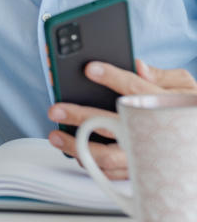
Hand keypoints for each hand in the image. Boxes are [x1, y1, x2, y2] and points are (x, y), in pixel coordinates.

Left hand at [47, 59, 196, 179]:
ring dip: (77, 146)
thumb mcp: (184, 87)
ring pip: (106, 157)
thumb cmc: (187, 108)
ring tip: (55, 136)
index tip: (90, 69)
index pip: (135, 89)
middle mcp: (150, 133)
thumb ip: (162, 76)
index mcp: (160, 106)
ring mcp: (143, 155)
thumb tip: (138, 65)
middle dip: (81, 118)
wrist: (196, 138)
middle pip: (112, 126)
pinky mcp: (138, 170)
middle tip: (56, 110)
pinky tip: (72, 151)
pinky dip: (90, 164)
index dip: (112, 77)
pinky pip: (111, 172)